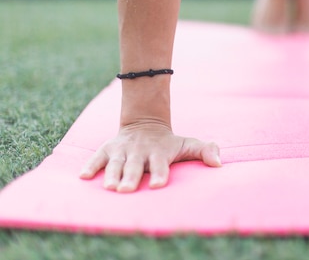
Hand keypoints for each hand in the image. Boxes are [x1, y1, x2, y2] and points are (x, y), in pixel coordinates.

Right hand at [79, 122, 220, 192]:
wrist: (145, 123)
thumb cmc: (169, 143)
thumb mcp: (188, 143)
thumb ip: (205, 151)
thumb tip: (219, 163)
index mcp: (159, 152)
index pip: (160, 164)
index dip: (160, 174)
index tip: (159, 185)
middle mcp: (140, 152)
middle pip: (135, 166)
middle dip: (131, 177)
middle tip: (126, 190)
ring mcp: (123, 150)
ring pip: (116, 163)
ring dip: (112, 174)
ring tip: (110, 186)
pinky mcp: (108, 149)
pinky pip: (97, 157)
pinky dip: (90, 165)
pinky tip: (83, 176)